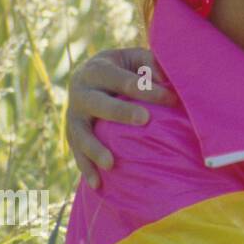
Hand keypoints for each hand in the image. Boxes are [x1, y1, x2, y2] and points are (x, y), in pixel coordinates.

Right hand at [65, 47, 177, 187]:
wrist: (92, 75)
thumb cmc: (127, 68)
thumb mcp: (137, 59)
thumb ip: (152, 64)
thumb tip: (168, 78)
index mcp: (97, 69)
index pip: (123, 80)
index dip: (148, 88)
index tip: (172, 98)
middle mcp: (81, 92)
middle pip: (98, 103)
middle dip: (120, 112)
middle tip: (144, 119)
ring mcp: (73, 115)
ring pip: (80, 133)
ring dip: (94, 149)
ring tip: (111, 163)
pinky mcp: (72, 134)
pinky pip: (76, 153)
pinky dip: (86, 168)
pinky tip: (98, 184)